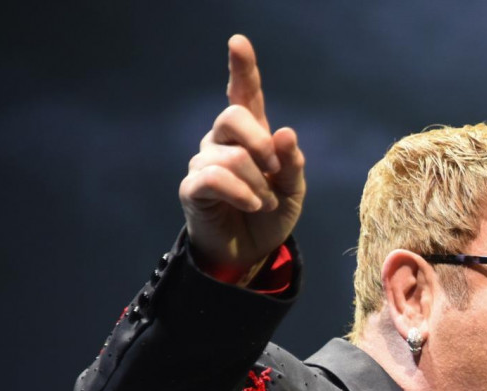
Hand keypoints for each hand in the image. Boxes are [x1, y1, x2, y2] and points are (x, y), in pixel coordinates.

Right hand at [178, 34, 304, 283]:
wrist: (252, 252)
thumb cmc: (271, 214)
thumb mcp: (293, 189)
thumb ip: (292, 163)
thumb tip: (286, 133)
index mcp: (250, 134)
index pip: (244, 94)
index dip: (242, 68)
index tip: (239, 42)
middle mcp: (222, 141)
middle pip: (233, 117)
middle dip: (261, 144)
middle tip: (275, 171)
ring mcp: (204, 161)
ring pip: (231, 156)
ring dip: (259, 185)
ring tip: (264, 204)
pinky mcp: (193, 187)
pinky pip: (215, 177)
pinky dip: (242, 194)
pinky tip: (252, 206)